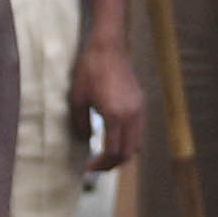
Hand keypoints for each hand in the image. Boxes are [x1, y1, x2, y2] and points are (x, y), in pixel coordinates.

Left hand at [70, 33, 147, 176]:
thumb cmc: (89, 70)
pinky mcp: (140, 103)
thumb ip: (81, 124)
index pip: (113, 152)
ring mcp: (139, 109)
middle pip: (128, 153)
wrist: (108, 47)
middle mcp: (131, 115)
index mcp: (115, 115)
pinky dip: (128, 141)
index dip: (100, 164)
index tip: (87, 168)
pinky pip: (138, 131)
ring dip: (122, 154)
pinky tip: (114, 138)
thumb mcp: (77, 99)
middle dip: (112, 164)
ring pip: (137, 144)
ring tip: (105, 155)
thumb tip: (86, 141)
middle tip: (96, 167)